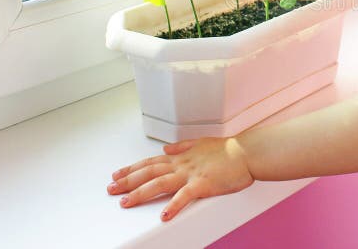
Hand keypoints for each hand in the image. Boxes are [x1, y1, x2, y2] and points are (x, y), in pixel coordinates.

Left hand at [107, 137, 252, 220]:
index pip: (150, 163)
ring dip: (140, 193)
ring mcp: (191, 174)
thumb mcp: (202, 143)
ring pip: (159, 183)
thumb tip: (167, 148)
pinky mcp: (203, 185)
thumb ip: (183, 146)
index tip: (117, 174)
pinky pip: (184, 196)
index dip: (132, 169)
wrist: (247, 153)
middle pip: (149, 173)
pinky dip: (173, 206)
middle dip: (127, 181)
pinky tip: (163, 215)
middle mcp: (182, 165)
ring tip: (126, 202)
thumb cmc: (229, 150)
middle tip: (111, 189)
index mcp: (181, 157)